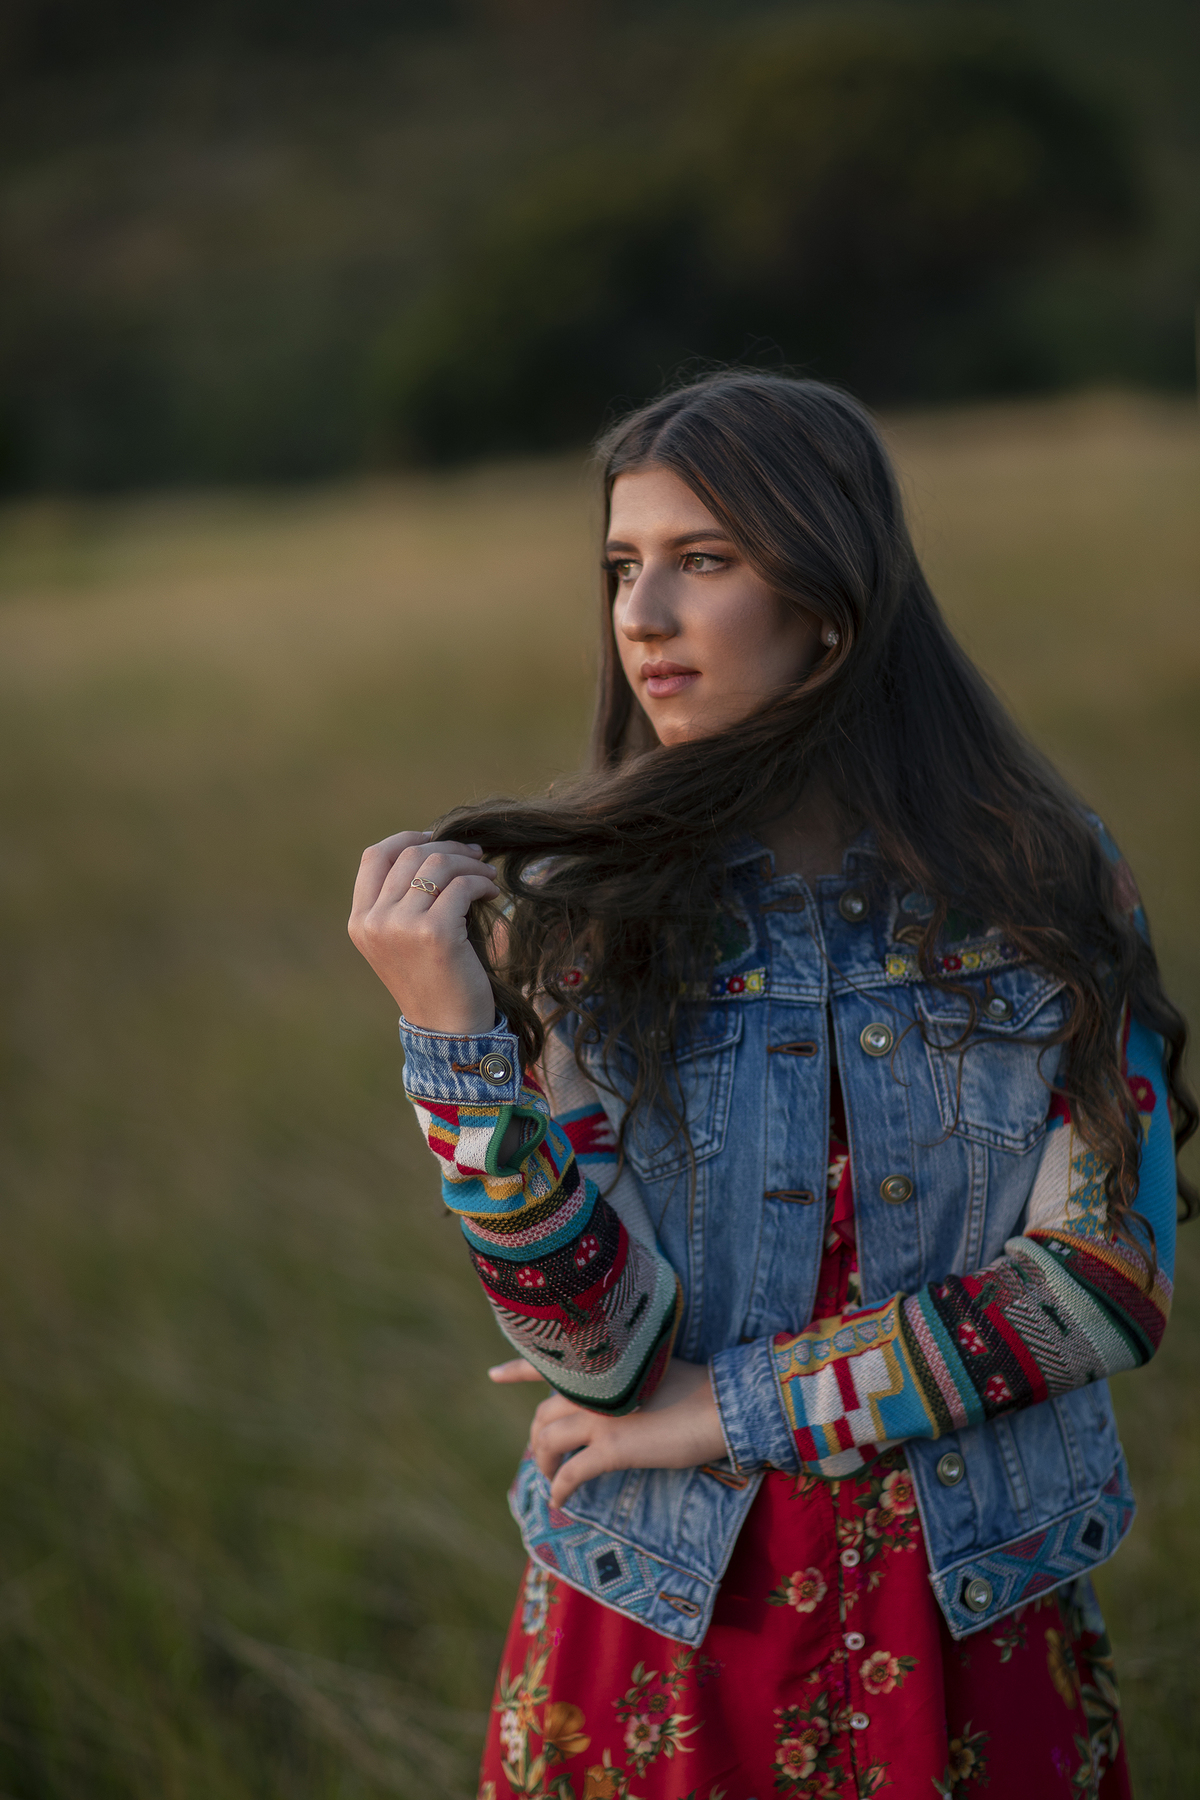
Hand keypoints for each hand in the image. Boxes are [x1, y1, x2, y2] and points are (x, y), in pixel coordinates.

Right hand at [348, 831, 500, 1032]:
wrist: (448, 1029)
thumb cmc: (433, 980)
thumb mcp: (401, 939)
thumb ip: (401, 899)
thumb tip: (431, 847)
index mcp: (360, 921)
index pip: (374, 856)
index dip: (406, 838)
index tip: (436, 838)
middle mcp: (374, 921)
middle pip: (411, 855)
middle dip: (449, 849)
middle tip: (476, 857)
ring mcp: (401, 927)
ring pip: (438, 864)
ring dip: (469, 863)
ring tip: (486, 875)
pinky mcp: (434, 933)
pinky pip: (462, 886)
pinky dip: (482, 882)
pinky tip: (491, 891)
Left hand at [492, 1358, 726, 1507]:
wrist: (722, 1406)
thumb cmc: (696, 1390)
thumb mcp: (650, 1374)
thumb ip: (620, 1383)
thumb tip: (604, 1402)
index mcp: (601, 1365)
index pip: (547, 1362)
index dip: (516, 1368)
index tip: (493, 1376)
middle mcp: (593, 1386)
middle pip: (543, 1413)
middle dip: (538, 1439)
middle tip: (545, 1458)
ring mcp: (600, 1416)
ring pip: (549, 1442)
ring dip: (545, 1465)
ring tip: (552, 1479)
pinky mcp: (613, 1447)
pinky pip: (572, 1473)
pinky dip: (560, 1489)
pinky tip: (560, 1502)